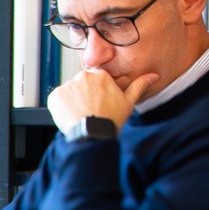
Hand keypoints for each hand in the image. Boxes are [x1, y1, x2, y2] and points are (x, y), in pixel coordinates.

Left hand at [46, 68, 160, 135]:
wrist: (92, 134)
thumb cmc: (110, 119)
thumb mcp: (128, 102)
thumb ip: (139, 85)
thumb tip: (153, 76)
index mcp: (100, 75)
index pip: (95, 81)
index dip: (96, 93)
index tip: (98, 103)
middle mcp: (83, 76)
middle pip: (81, 85)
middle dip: (83, 95)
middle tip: (90, 110)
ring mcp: (67, 86)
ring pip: (69, 92)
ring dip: (72, 101)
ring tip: (81, 115)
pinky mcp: (55, 96)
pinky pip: (57, 100)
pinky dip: (61, 107)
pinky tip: (71, 116)